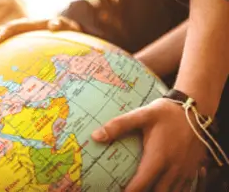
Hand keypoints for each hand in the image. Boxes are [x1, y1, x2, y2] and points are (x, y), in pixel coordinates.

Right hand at [0, 16, 80, 59]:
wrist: (60, 27)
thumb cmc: (65, 30)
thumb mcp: (66, 27)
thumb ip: (60, 25)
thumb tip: (54, 25)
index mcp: (27, 25)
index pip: (11, 28)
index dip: (2, 34)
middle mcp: (15, 28)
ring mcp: (10, 35)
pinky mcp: (9, 43)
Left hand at [91, 98, 206, 191]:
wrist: (196, 108)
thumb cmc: (166, 112)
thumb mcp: (142, 115)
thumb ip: (119, 125)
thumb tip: (96, 136)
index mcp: (158, 158)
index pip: (141, 184)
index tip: (117, 191)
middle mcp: (173, 169)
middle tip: (130, 190)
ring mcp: (185, 171)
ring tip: (146, 187)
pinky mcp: (193, 169)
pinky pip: (185, 188)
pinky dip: (173, 191)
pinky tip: (162, 186)